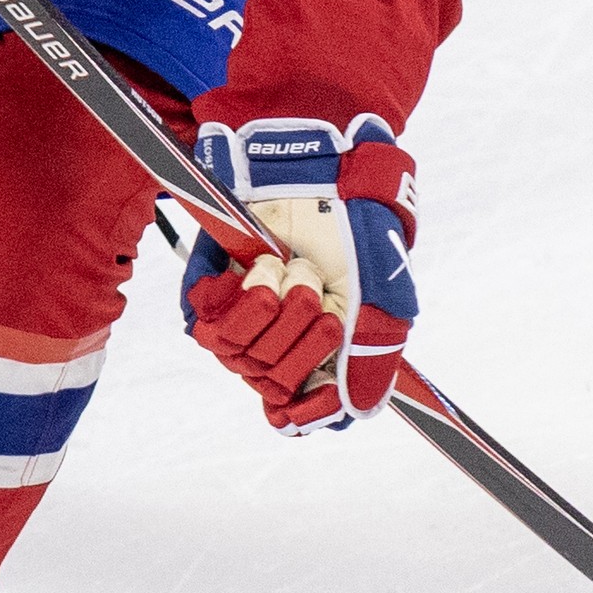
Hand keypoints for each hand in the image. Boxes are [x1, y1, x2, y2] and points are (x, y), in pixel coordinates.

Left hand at [180, 118, 417, 433]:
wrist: (320, 175)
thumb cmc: (356, 233)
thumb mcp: (383, 299)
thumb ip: (373, 360)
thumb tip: (353, 417)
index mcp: (319, 352)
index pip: (299, 412)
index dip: (304, 412)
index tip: (310, 403)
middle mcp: (277, 341)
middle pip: (274, 383)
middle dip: (304, 335)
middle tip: (319, 291)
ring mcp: (241, 318)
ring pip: (242, 355)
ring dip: (278, 307)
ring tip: (292, 268)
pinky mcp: (208, 292)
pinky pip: (208, 323)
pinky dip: (242, 294)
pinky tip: (262, 267)